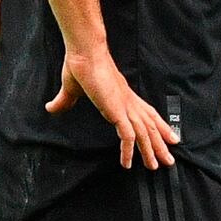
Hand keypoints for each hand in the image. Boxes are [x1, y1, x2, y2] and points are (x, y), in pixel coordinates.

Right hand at [46, 48, 178, 169]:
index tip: (169, 138)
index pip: (148, 114)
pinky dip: (129, 151)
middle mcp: (129, 103)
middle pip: (150, 127)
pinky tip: (127, 163)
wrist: (84, 54)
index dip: (159, 126)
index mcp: (124, 97)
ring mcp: (125, 107)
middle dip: (160, 144)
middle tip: (169, 160)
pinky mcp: (117, 111)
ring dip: (150, 151)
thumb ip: (65, 101)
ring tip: (154, 166)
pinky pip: (127, 136)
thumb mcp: (72, 89)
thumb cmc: (81, 66)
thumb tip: (51, 107)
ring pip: (143, 134)